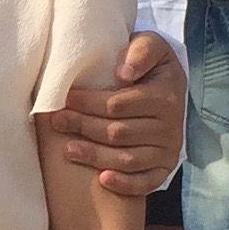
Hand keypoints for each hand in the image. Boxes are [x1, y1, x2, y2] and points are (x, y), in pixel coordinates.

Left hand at [43, 29, 185, 196]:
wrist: (167, 87)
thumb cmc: (147, 65)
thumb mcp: (150, 45)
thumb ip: (140, 50)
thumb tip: (123, 74)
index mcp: (165, 95)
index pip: (119, 104)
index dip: (88, 103)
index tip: (65, 99)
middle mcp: (171, 125)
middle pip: (118, 132)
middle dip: (83, 127)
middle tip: (58, 121)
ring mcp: (168, 149)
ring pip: (127, 159)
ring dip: (95, 156)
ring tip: (67, 149)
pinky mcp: (165, 168)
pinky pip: (146, 182)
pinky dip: (125, 184)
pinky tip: (102, 180)